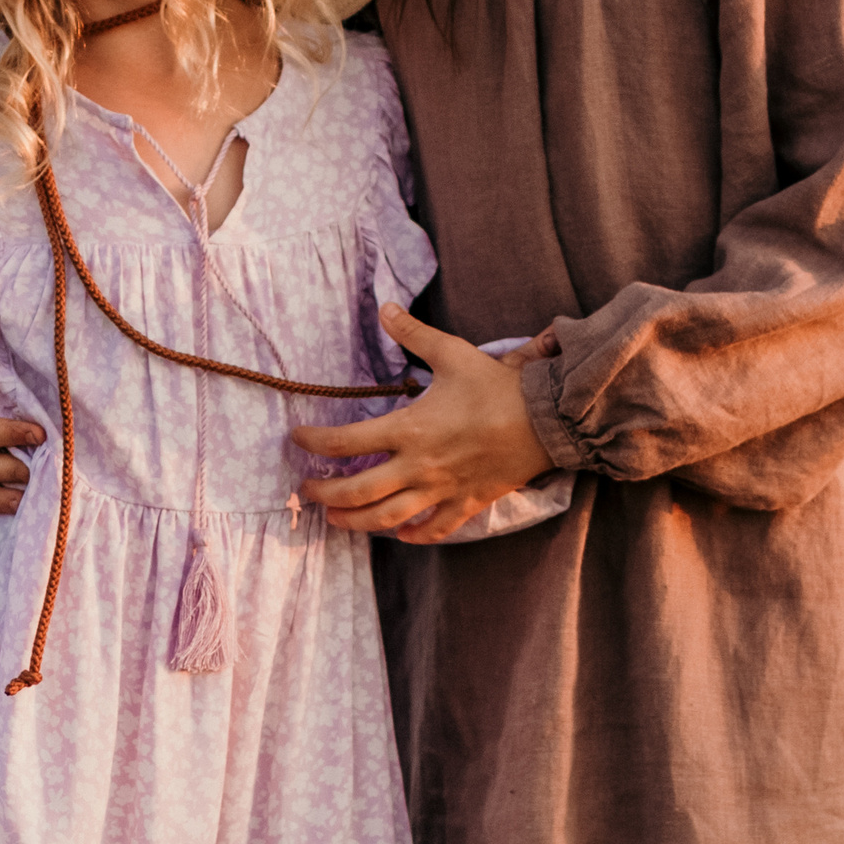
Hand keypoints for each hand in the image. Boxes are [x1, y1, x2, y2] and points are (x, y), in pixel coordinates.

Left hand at [291, 305, 557, 543]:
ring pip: (388, 518)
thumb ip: (413, 333)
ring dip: (356, 522)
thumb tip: (385, 308)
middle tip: (307, 488)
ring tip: (335, 519)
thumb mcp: (452, 353)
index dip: (315, 441)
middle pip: (358, 491)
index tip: (297, 438)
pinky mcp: (467, 502)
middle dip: (325, 493)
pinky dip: (414, 535)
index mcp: (410, 428)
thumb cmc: (497, 386)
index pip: (347, 441)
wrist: (545, 420)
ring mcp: (442, 490)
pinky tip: (400, 534)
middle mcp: (419, 466)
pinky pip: (435, 528)